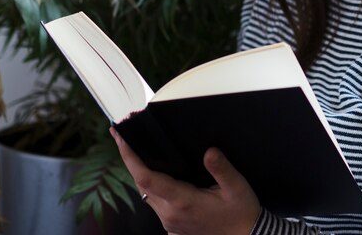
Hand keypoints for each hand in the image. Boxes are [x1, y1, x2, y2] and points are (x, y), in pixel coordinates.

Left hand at [110, 127, 260, 234]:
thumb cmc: (241, 213)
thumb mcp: (237, 187)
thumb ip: (221, 168)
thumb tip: (209, 151)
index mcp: (182, 201)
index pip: (146, 177)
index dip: (129, 156)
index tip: (120, 138)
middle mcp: (170, 213)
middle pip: (141, 183)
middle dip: (130, 159)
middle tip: (123, 136)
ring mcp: (170, 222)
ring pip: (146, 194)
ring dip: (140, 173)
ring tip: (136, 151)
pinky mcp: (173, 226)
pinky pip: (155, 203)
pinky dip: (151, 186)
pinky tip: (158, 174)